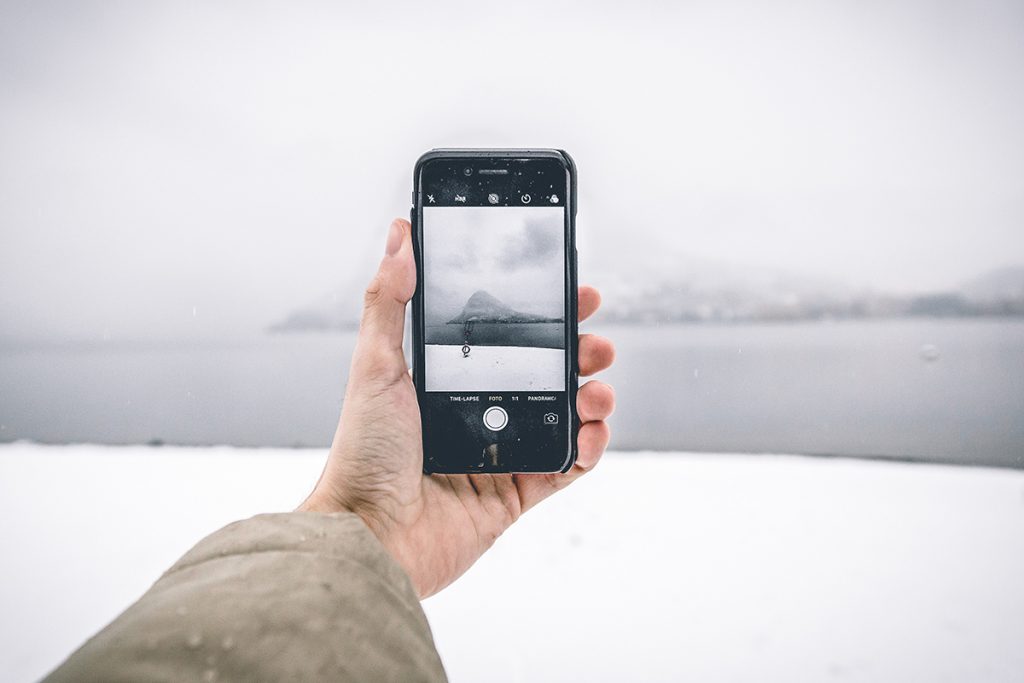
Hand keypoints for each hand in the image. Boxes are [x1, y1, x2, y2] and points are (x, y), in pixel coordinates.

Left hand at [300, 219, 615, 597]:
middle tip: (596, 342)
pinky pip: (566, 467)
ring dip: (593, 397)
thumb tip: (399, 234)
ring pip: (564, 416)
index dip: (545, 316)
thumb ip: (389, 299)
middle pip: (547, 373)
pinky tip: (591, 431)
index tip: (574, 293)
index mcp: (449, 380)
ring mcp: (501, 452)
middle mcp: (478, 412)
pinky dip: (588, 449)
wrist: (370, 536)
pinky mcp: (516, 494)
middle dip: (580, 352)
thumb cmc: (364, 452)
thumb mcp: (375, 364)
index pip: (509, 337)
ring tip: (596, 390)